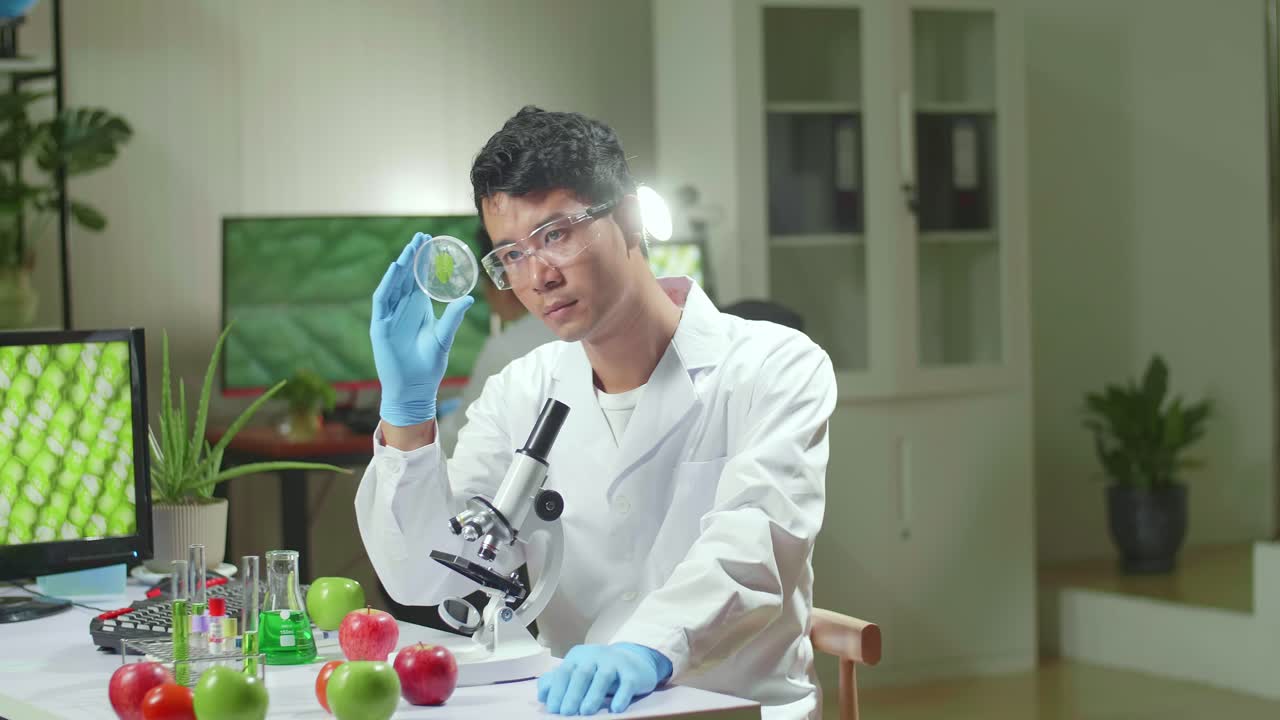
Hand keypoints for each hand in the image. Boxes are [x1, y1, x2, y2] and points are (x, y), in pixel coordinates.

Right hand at [370, 233, 473, 426]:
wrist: (414, 388)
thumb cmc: (429, 365)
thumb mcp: (444, 337)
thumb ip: (453, 317)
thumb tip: (469, 299)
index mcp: (419, 308)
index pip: (419, 278)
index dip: (423, 261)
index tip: (430, 242)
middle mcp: (403, 309)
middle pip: (406, 276)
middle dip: (412, 256)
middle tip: (422, 236)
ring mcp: (390, 316)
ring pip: (394, 284)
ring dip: (401, 266)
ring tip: (410, 248)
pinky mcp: (381, 326)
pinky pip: (382, 301)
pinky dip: (387, 285)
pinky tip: (394, 271)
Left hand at [537, 643, 672, 714]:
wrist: (634, 660)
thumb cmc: (598, 671)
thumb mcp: (577, 672)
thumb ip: (557, 682)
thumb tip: (542, 696)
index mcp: (578, 656)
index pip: (565, 672)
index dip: (557, 691)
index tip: (553, 710)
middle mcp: (596, 655)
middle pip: (582, 674)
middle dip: (573, 694)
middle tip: (566, 713)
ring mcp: (616, 662)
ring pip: (604, 677)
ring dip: (593, 695)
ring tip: (585, 712)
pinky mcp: (633, 673)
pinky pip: (627, 683)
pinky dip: (621, 696)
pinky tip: (615, 709)